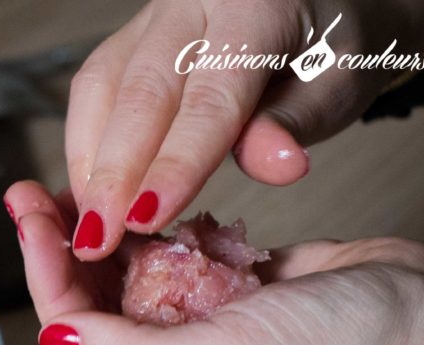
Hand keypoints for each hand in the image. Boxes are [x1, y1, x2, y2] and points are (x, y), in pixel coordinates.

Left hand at [7, 180, 423, 344]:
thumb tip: (51, 339)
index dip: (48, 283)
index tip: (30, 223)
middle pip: (95, 314)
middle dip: (63, 255)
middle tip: (32, 197)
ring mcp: (201, 336)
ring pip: (128, 284)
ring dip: (104, 239)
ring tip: (72, 189)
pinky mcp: (227, 296)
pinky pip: (173, 261)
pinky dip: (158, 236)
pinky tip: (138, 209)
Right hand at [67, 0, 423, 257]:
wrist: (317, 4)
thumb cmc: (331, 48)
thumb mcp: (339, 82)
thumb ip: (297, 120)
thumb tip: (274, 166)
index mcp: (252, 11)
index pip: (208, 101)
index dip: (175, 164)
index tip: (147, 219)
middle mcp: (190, 6)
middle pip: (138, 95)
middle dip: (113, 176)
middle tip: (96, 241)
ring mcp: (151, 21)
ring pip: (100, 89)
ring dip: (89, 165)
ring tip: (89, 228)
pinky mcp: (128, 41)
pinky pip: (92, 90)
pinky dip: (84, 148)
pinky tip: (88, 194)